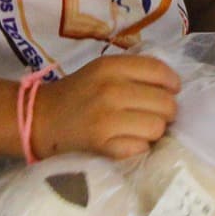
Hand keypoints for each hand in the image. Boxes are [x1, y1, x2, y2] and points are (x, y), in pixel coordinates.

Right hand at [32, 54, 180, 160]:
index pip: (160, 71)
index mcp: (110, 67)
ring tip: (137, 128)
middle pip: (166, 104)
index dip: (172, 83)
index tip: (169, 91)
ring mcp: (106, 119)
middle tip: (150, 113)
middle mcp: (110, 90)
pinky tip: (125, 141)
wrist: (41, 118)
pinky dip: (137, 147)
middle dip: (164, 111)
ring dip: (152, 131)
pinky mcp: (103, 145)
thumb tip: (173, 87)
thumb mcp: (101, 70)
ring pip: (157, 128)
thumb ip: (133, 72)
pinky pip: (141, 148)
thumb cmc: (77, 92)